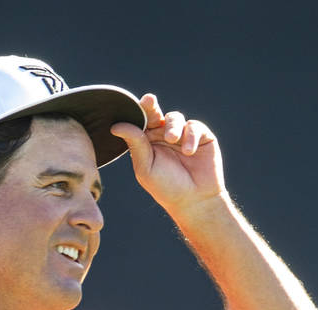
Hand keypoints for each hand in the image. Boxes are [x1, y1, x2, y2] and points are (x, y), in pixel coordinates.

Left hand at [111, 93, 225, 211]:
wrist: (194, 201)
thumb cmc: (166, 187)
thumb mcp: (146, 167)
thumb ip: (135, 144)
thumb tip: (116, 126)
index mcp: (147, 143)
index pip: (140, 122)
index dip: (138, 110)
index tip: (135, 103)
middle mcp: (163, 136)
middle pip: (155, 113)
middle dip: (151, 107)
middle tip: (149, 101)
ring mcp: (183, 135)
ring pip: (174, 117)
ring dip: (172, 126)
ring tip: (172, 139)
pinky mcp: (201, 136)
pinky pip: (194, 127)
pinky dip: (191, 136)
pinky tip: (188, 152)